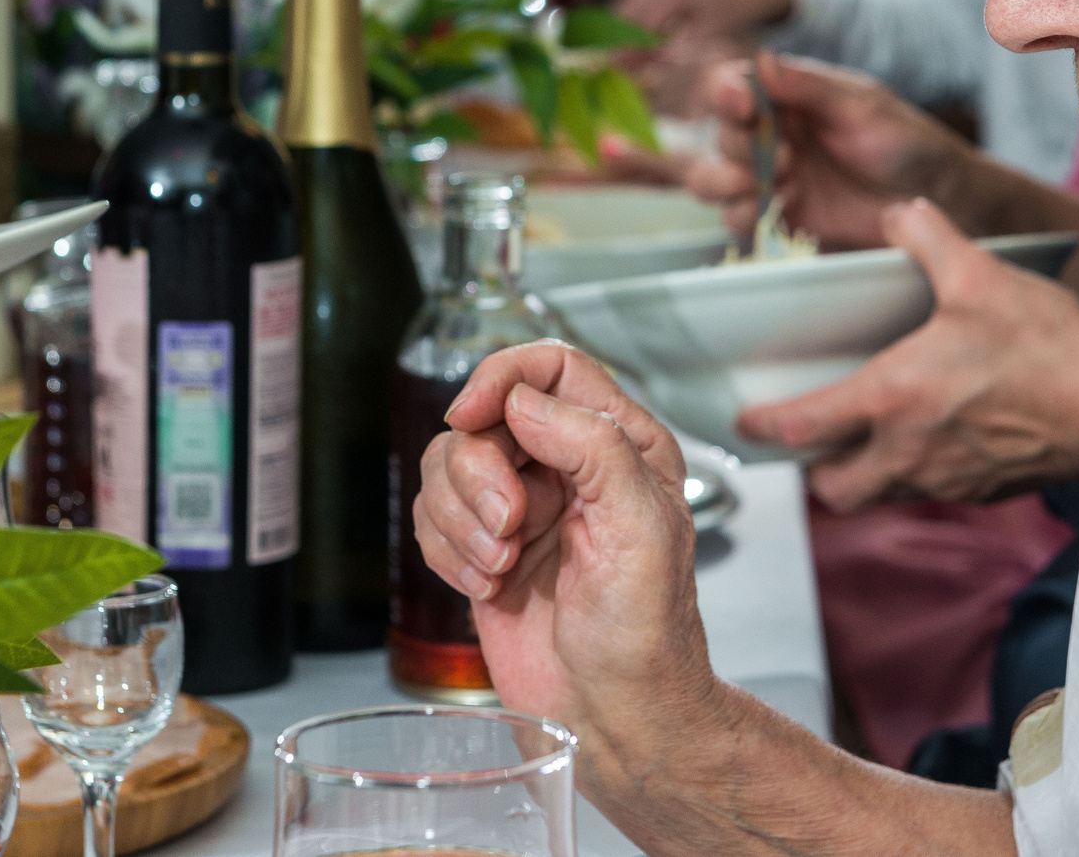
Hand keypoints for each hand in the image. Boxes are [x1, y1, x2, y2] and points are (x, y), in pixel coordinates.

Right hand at [415, 342, 722, 762]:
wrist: (615, 712)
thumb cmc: (648, 631)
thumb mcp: (642, 526)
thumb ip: (593, 446)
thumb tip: (524, 402)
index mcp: (619, 442)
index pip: (550, 366)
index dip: (501, 378)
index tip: (471, 416)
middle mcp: (566, 464)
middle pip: (484, 417)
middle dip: (479, 475)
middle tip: (508, 527)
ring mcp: (520, 506)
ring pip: (445, 465)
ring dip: (461, 520)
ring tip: (501, 565)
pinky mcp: (483, 546)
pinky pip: (430, 518)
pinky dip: (447, 552)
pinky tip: (486, 585)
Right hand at [684, 52, 974, 249]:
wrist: (939, 201)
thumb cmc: (907, 142)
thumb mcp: (862, 107)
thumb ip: (810, 87)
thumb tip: (762, 62)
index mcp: (789, 97)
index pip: (735, 86)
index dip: (725, 93)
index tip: (740, 105)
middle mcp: (773, 135)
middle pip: (720, 134)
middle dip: (733, 145)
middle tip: (778, 160)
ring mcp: (774, 178)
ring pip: (715, 177)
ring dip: (722, 181)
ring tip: (756, 186)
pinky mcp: (782, 216)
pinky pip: (739, 218)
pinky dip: (740, 216)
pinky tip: (764, 212)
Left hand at [736, 200, 1078, 507]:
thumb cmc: (1051, 351)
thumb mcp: (981, 276)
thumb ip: (927, 237)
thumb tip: (897, 210)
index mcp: (893, 398)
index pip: (803, 427)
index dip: (764, 427)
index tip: (745, 422)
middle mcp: (908, 451)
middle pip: (832, 488)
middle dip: (813, 470)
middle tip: (810, 439)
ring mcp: (946, 479)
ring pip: (879, 494)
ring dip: (863, 473)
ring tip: (868, 436)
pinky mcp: (983, 490)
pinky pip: (928, 491)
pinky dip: (915, 472)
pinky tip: (935, 435)